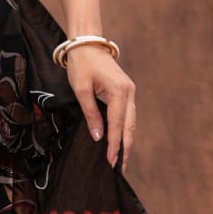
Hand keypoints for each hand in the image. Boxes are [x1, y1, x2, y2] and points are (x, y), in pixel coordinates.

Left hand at [66, 45, 136, 174]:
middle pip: (129, 126)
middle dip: (124, 147)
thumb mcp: (81, 90)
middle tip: (120, 168)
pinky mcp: (126, 92)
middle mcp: (129, 92)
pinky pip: (128, 115)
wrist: (88, 44)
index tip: (111, 161)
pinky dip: (124, 129)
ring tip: (121, 160)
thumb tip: (98, 137)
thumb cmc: (82, 65)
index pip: (117, 123)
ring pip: (131, 122)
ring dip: (126, 140)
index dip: (114, 144)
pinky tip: (120, 141)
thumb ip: (91, 114)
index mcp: (118, 90)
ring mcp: (130, 91)